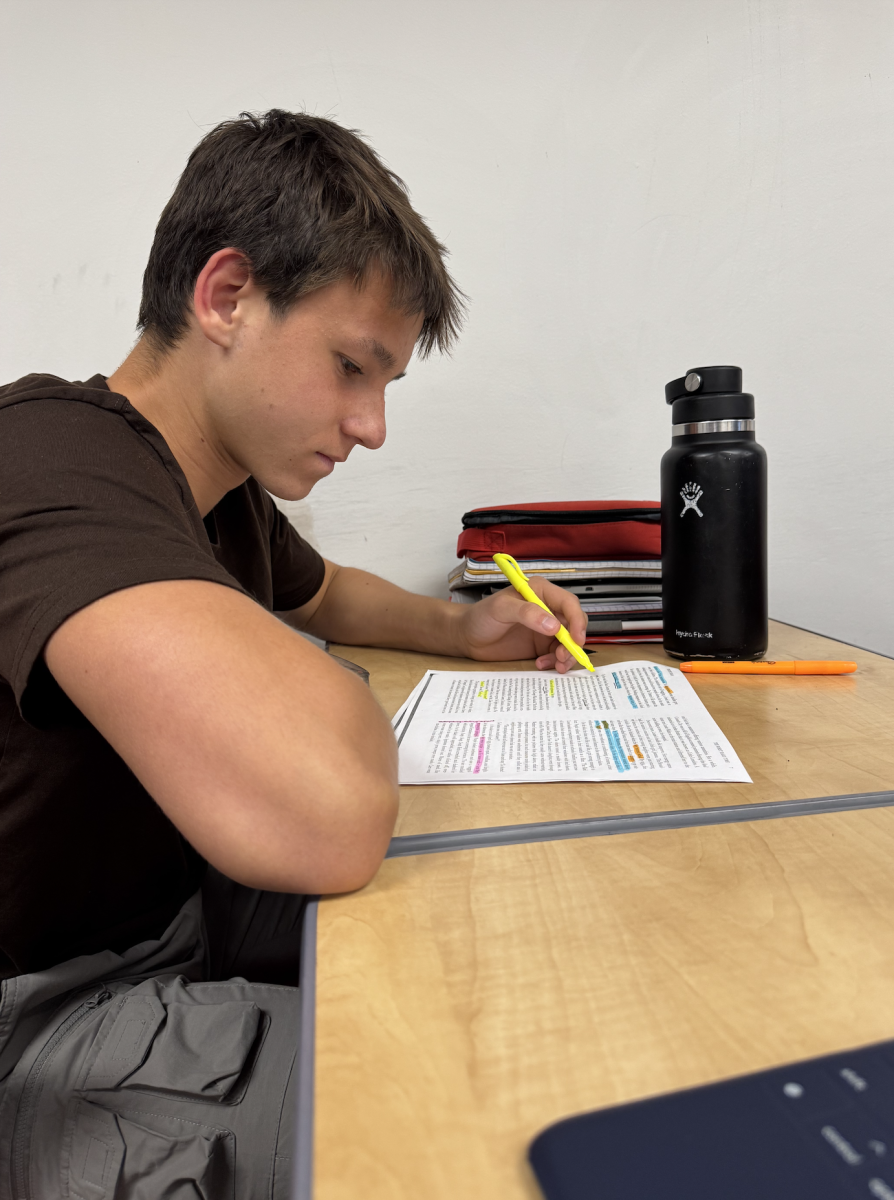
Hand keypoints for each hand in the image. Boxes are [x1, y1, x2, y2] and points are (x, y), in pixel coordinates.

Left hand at [453, 578, 588, 671]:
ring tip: (555, 665)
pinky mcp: (540, 645)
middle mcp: (547, 609)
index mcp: (541, 592)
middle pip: (574, 624)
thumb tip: (554, 625)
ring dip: (567, 655)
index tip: (576, 639)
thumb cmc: (481, 616)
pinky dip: (554, 662)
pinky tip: (541, 664)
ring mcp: (545, 628)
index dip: (577, 621)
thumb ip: (526, 613)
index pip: (569, 603)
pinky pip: (556, 654)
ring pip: (569, 642)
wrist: (467, 637)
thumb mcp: (501, 609)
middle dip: (574, 642)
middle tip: (563, 657)